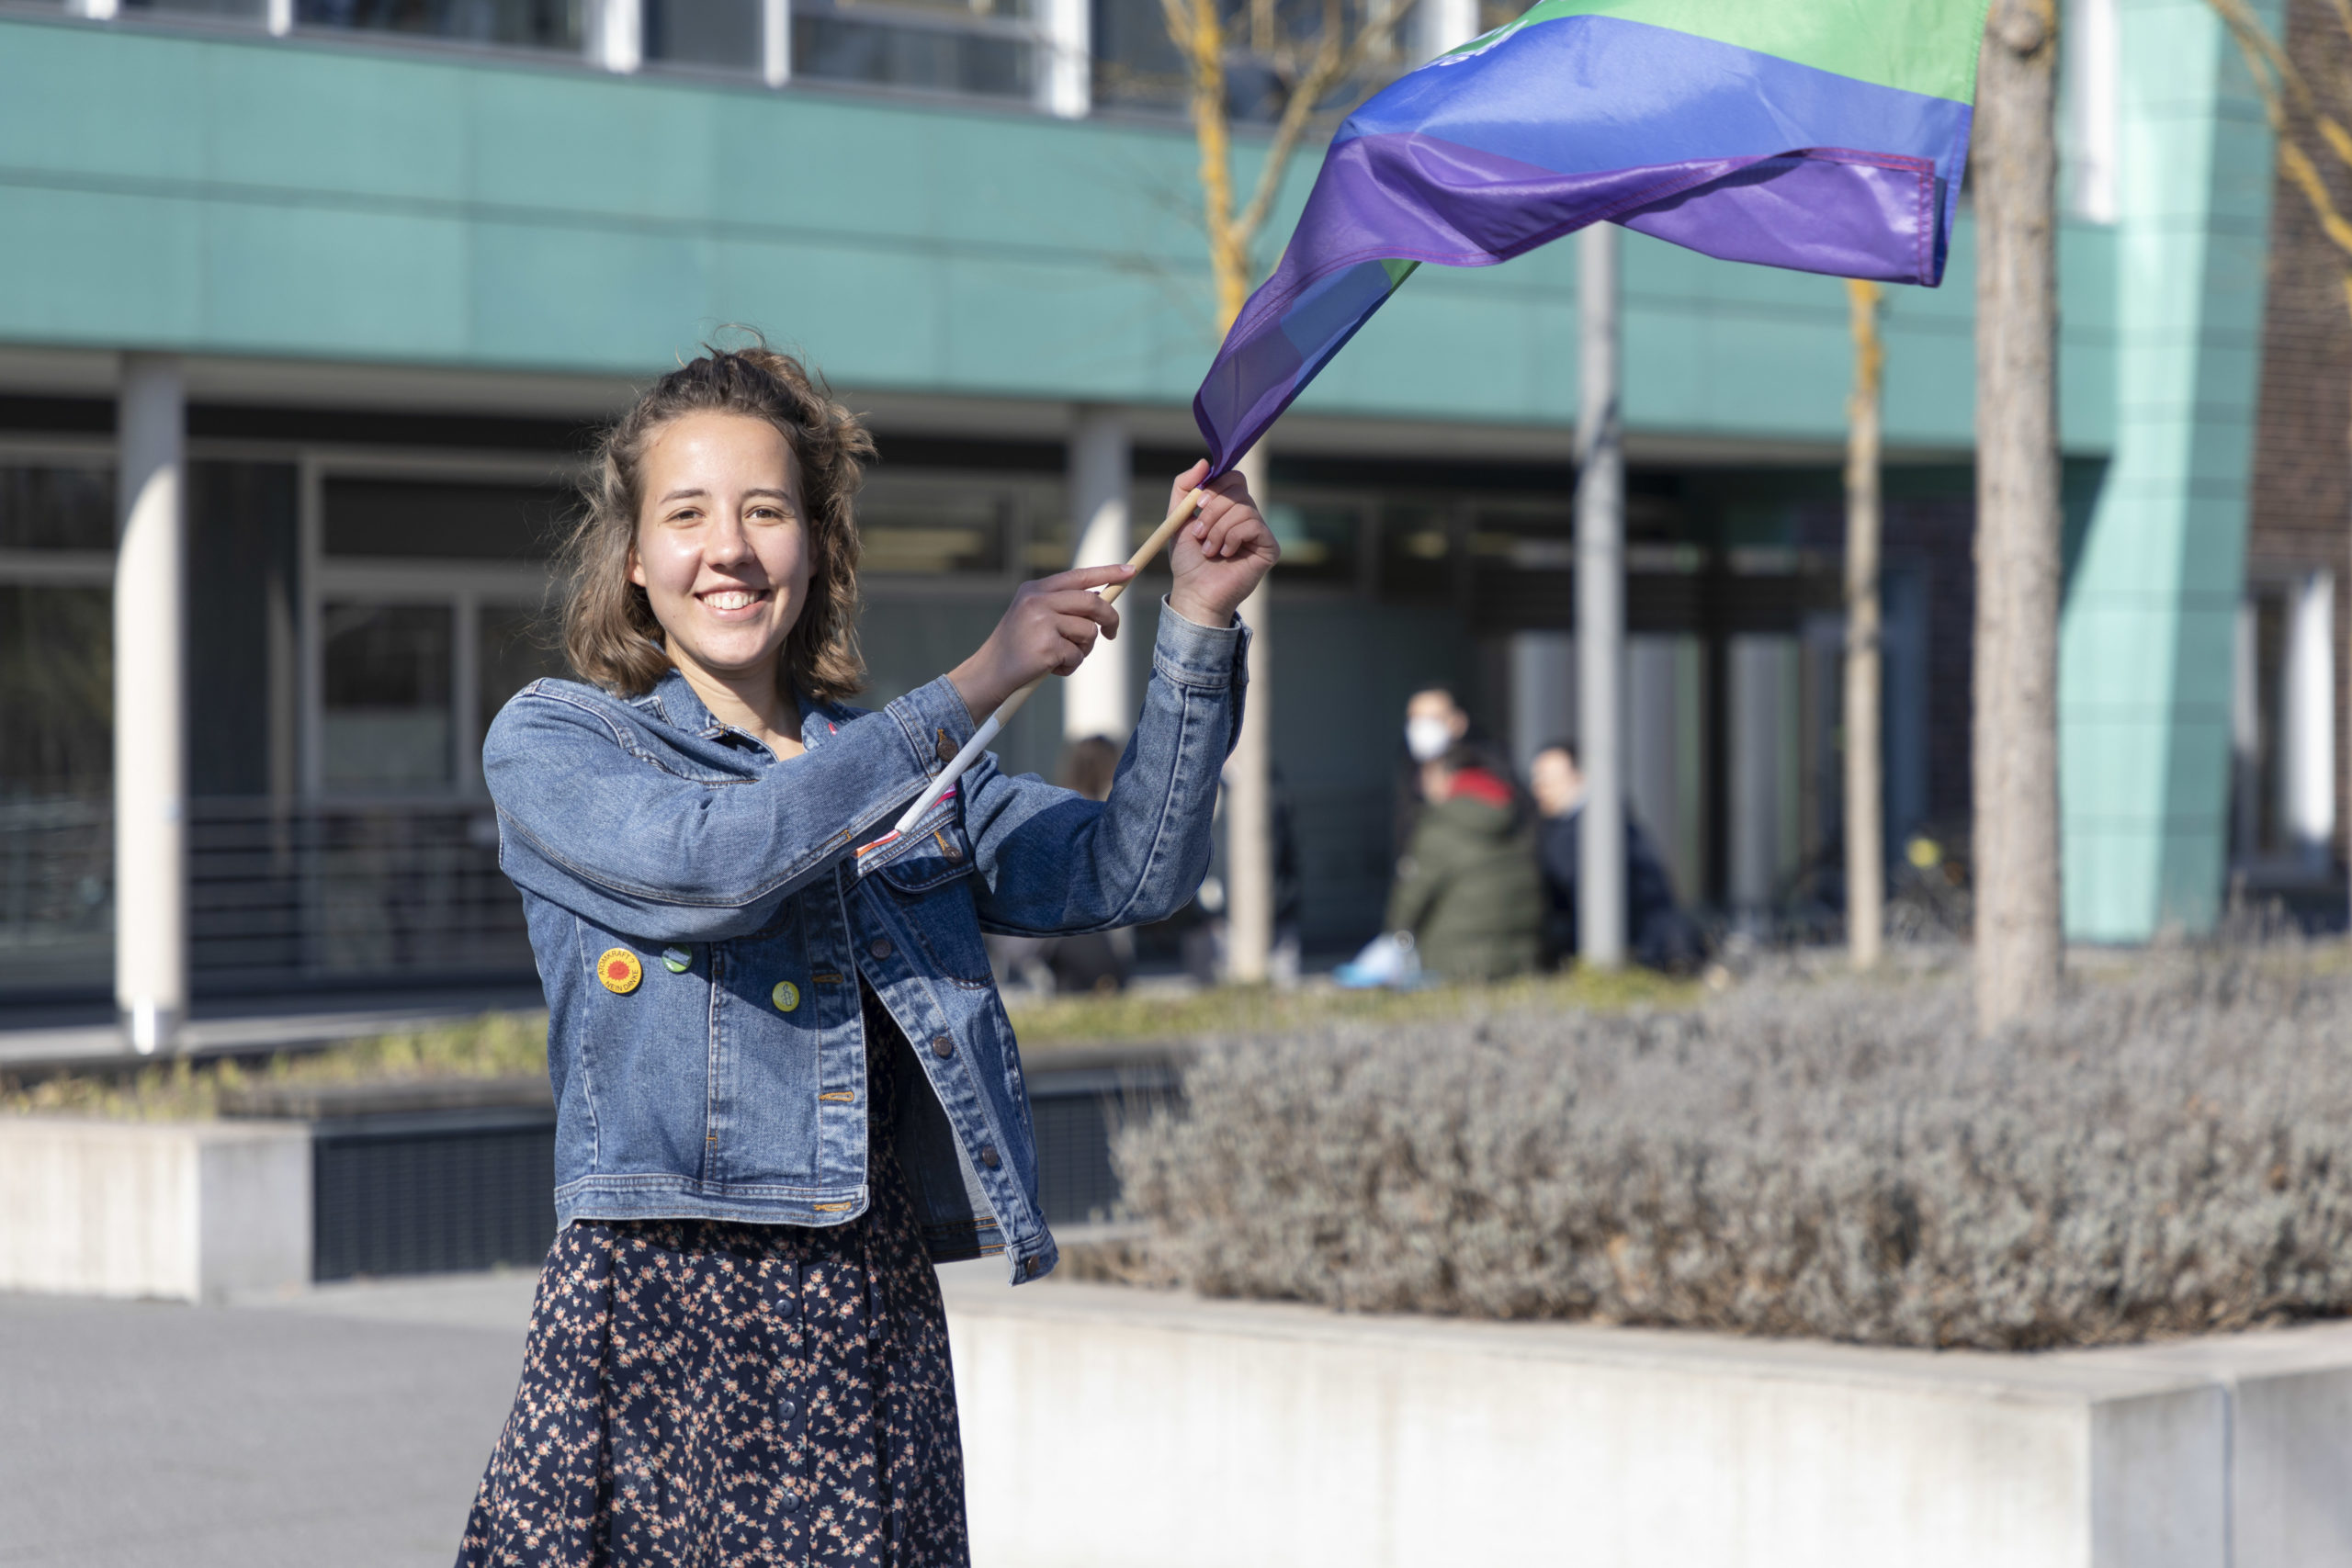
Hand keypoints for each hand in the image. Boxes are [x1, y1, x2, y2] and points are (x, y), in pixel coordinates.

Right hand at [949, 563, 1131, 721]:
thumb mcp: (1034, 616)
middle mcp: (1037, 601)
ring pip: (1088, 632)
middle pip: (1092, 602)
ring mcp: (1041, 623)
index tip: (1129, 570)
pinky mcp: (1047, 646)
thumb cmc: (1017, 648)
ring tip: (1062, 657)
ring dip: (1083, 649)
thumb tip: (1101, 600)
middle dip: (1110, 619)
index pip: (1079, 576)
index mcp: (1035, 590)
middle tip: (1112, 634)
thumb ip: (1062, 606)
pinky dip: (1070, 666)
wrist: (989, 673)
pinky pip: (1077, 655)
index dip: (1107, 572)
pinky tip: (1051, 669)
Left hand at [1165, 461, 1279, 627]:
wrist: (1195, 592)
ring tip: (1209, 550)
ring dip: (1218, 529)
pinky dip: (1232, 537)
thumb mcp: (1177, 516)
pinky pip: (1254, 525)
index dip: (1216, 486)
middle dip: (1213, 510)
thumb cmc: (1187, 559)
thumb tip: (1204, 462)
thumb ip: (1184, 486)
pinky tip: (1225, 554)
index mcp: (1229, 507)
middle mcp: (1247, 515)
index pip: (1233, 478)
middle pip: (1238, 490)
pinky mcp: (1270, 547)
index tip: (1198, 503)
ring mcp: (1260, 531)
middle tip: (1199, 532)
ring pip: (1244, 508)